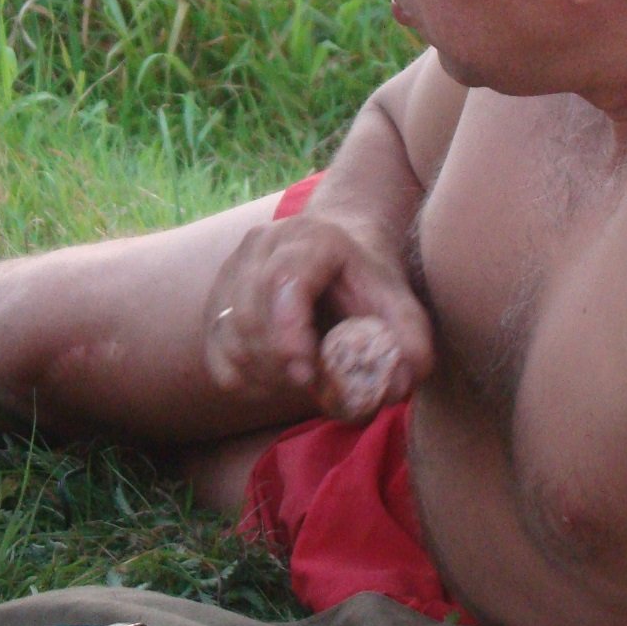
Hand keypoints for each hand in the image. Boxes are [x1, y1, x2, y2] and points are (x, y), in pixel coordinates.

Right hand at [203, 213, 432, 419]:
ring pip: (229, 335)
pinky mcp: (215, 300)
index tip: (307, 377)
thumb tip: (397, 387)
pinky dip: (244, 378)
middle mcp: (262, 245)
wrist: (336, 259)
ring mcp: (231, 270)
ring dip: (264, 375)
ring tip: (302, 381)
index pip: (284, 280)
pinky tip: (277, 379)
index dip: (289, 333)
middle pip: (252, 314)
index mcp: (311, 237)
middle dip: (281, 366)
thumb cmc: (368, 285)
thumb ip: (411, 343)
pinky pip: (216, 352)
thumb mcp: (401, 306)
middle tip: (315, 388)